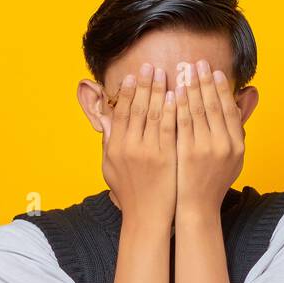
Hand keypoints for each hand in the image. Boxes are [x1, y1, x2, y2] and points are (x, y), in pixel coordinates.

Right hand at [99, 62, 176, 223]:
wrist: (146, 216)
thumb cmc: (130, 192)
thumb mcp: (111, 167)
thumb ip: (110, 142)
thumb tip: (107, 120)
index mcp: (115, 147)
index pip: (121, 112)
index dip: (127, 91)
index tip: (133, 75)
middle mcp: (129, 147)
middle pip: (136, 108)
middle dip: (144, 85)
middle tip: (150, 66)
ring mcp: (148, 152)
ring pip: (153, 114)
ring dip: (159, 91)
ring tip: (165, 73)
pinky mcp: (166, 157)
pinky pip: (169, 128)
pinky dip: (171, 110)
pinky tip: (176, 95)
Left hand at [175, 58, 244, 216]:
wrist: (198, 207)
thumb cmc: (213, 182)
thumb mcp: (233, 158)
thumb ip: (235, 130)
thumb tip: (241, 101)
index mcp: (237, 145)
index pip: (230, 110)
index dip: (222, 89)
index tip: (215, 72)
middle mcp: (225, 145)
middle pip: (215, 106)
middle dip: (206, 81)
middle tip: (199, 63)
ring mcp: (206, 149)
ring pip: (199, 111)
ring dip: (192, 88)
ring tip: (185, 71)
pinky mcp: (188, 153)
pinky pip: (183, 123)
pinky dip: (179, 105)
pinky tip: (174, 92)